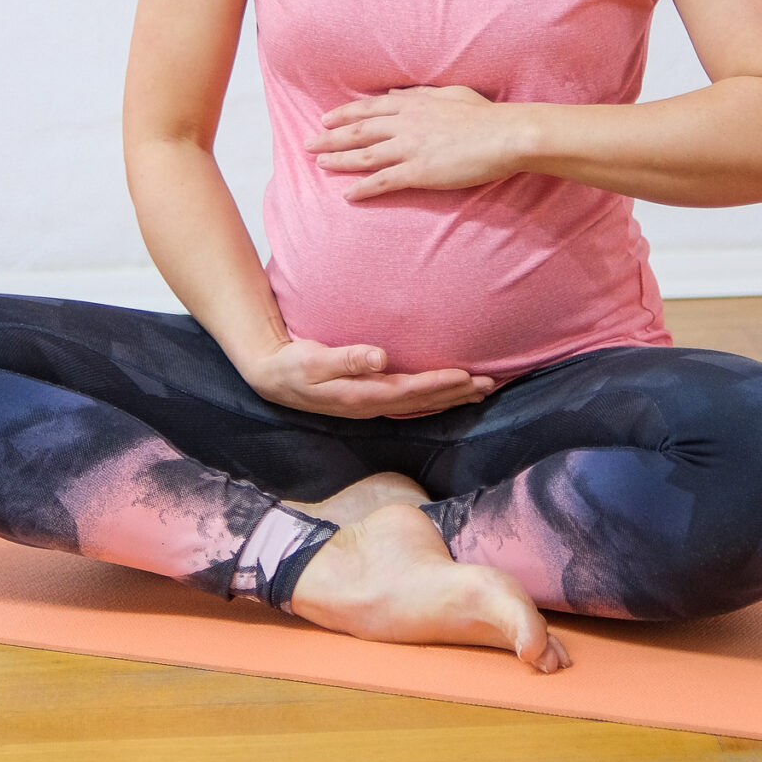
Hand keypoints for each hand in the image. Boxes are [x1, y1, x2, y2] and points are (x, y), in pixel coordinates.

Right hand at [239, 337, 493, 418]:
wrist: (271, 376)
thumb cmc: (292, 365)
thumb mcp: (313, 360)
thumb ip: (346, 359)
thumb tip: (380, 357)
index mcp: (361, 396)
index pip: (410, 391)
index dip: (439, 384)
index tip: (466, 375)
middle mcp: (371, 404)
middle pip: (422, 401)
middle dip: (456, 393)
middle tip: (490, 384)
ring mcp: (371, 404)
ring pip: (420, 403)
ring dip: (450, 397)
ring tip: (480, 390)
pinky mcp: (368, 398)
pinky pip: (409, 400)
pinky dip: (433, 396)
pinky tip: (447, 392)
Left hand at [307, 85, 527, 200]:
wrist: (504, 135)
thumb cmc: (484, 115)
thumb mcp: (450, 94)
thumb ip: (420, 94)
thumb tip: (397, 95)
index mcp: (413, 105)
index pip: (369, 108)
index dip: (344, 114)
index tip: (325, 118)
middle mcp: (405, 124)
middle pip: (358, 131)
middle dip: (329, 137)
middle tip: (308, 144)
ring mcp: (409, 148)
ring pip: (364, 155)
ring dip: (338, 160)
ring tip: (319, 165)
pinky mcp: (418, 172)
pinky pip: (383, 181)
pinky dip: (362, 188)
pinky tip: (347, 195)